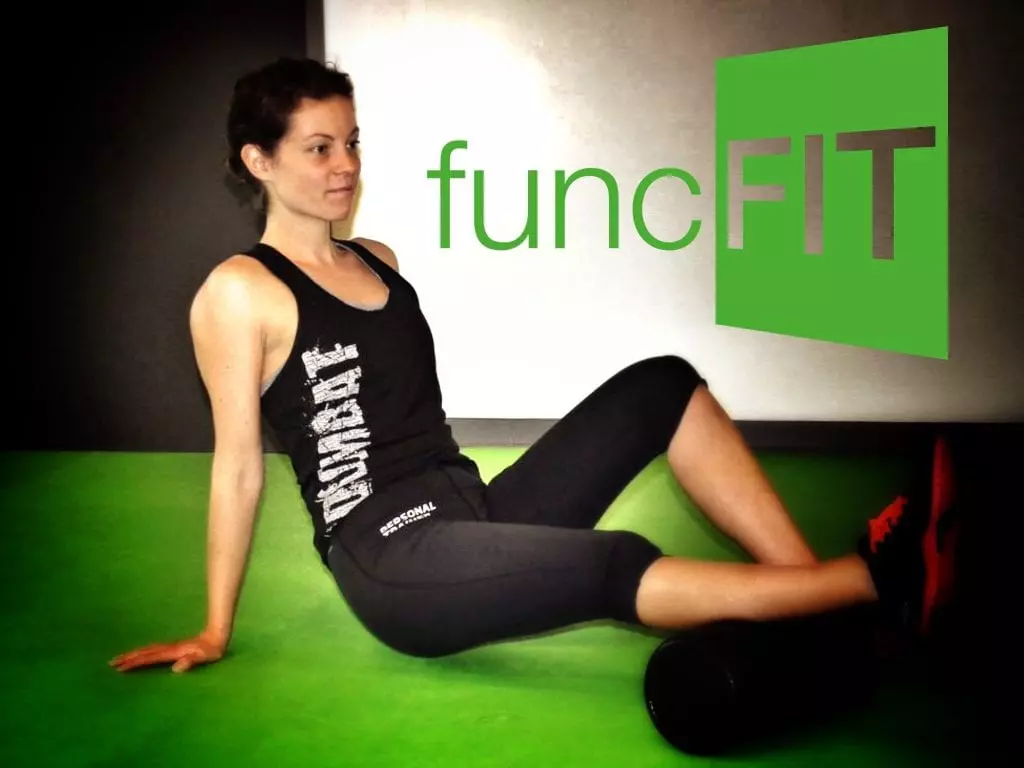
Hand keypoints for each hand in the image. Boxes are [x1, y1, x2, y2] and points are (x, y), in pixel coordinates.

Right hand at [108, 630, 225, 673]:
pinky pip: (154, 651)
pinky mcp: (174, 649)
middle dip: (128, 658)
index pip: (150, 658)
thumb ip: (191, 661)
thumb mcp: (204, 657)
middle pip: (145, 653)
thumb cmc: (212, 650)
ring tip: (120, 659)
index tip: (121, 666)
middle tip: (112, 663)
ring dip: (134, 654)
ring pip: (148, 651)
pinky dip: (143, 653)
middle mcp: (169, 649)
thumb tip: (177, 668)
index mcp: (173, 652)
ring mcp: (171, 648)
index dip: (135, 662)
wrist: (217, 636)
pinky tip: (140, 655)